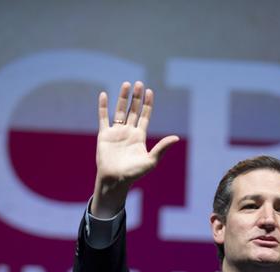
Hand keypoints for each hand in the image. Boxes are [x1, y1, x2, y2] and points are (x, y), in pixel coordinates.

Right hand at [91, 81, 179, 216]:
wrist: (115, 179)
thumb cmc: (134, 173)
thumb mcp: (151, 160)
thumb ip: (162, 148)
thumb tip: (176, 138)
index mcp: (139, 137)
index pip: (144, 116)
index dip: (147, 104)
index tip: (150, 92)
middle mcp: (128, 132)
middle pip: (133, 110)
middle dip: (136, 98)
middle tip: (139, 83)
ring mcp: (116, 132)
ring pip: (119, 111)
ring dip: (122, 98)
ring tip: (126, 84)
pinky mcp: (104, 135)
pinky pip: (103, 118)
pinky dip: (103, 106)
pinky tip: (104, 95)